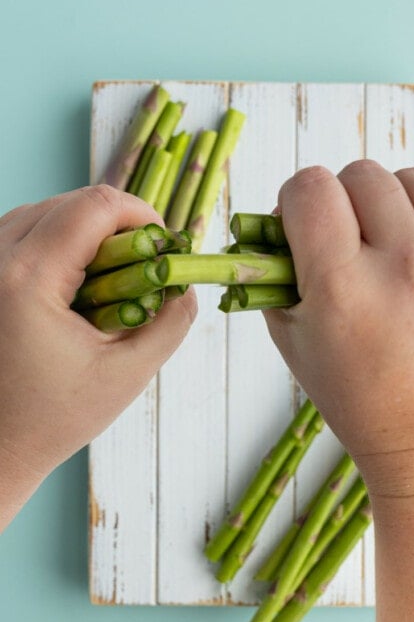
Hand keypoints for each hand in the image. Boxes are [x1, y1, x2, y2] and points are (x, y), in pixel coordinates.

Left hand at [0, 185, 196, 525]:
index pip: (94, 207)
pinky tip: (75, 281)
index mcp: (28, 279)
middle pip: (67, 202)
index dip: (140, 214)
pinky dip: (53, 243)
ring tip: (110, 273)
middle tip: (142, 261)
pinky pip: (18, 234)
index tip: (162, 243)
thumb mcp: (127, 373)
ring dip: (83, 231)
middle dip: (114, 223)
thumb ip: (170, 323)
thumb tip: (186, 284)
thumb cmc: (54, 419)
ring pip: (40, 213)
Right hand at [265, 161, 413, 500]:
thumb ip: (277, 275)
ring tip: (395, 243)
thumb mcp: (295, 347)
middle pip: (362, 176)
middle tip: (352, 239)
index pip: (310, 188)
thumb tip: (279, 215)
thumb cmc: (362, 405)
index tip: (307, 222)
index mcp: (343, 290)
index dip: (299, 200)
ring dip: (394, 203)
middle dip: (345, 201)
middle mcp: (405, 268)